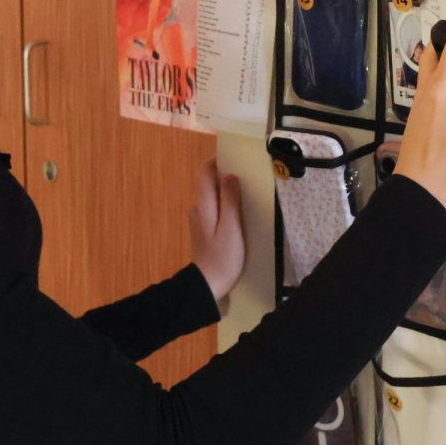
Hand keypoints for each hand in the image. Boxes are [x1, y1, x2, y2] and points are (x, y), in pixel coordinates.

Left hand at [190, 158, 244, 303]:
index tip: (237, 158)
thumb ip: (230, 200)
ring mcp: (199, 218)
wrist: (206, 286)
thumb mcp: (231, 228)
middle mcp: (197, 207)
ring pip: (212, 194)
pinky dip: (225, 203)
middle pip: (209, 181)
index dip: (218, 160)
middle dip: (226, 174)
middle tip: (248, 175)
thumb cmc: (222, 257)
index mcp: (203, 203)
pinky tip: (240, 212)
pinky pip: (214, 207)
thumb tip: (230, 175)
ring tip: (248, 192)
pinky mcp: (204, 228)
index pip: (205, 171)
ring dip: (227, 190)